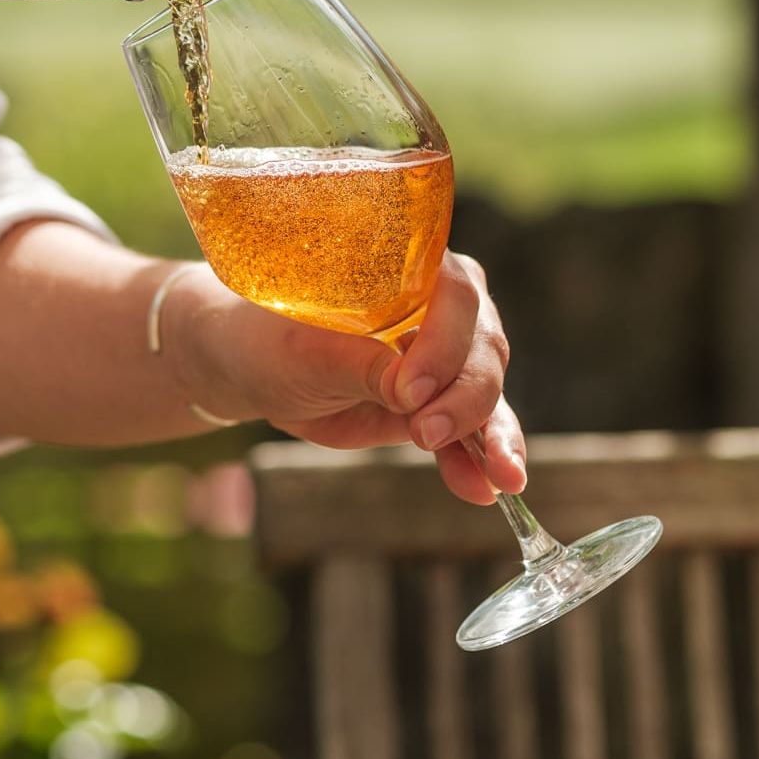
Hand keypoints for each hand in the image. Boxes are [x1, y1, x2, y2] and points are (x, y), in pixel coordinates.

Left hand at [164, 251, 527, 504]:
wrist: (255, 368)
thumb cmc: (271, 338)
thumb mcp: (306, 351)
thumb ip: (361, 365)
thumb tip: (411, 394)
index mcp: (412, 269)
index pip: (456, 296)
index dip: (443, 345)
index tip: (408, 391)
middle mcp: (441, 307)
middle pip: (482, 346)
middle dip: (466, 397)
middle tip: (426, 434)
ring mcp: (446, 357)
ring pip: (485, 392)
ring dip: (494, 437)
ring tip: (504, 478)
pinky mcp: (439, 403)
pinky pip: (470, 432)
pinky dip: (477, 461)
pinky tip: (485, 490)